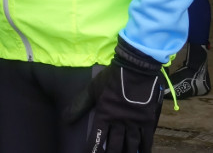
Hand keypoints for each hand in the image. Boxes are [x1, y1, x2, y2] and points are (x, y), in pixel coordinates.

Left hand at [69, 38, 163, 152]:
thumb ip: (80, 105)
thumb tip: (65, 119)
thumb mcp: (92, 89)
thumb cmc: (111, 78)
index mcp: (104, 115)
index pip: (98, 138)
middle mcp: (119, 123)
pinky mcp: (147, 120)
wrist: (135, 68)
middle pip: (116, 145)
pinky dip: (145, 148)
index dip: (94, 149)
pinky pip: (147, 139)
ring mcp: (134, 122)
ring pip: (131, 145)